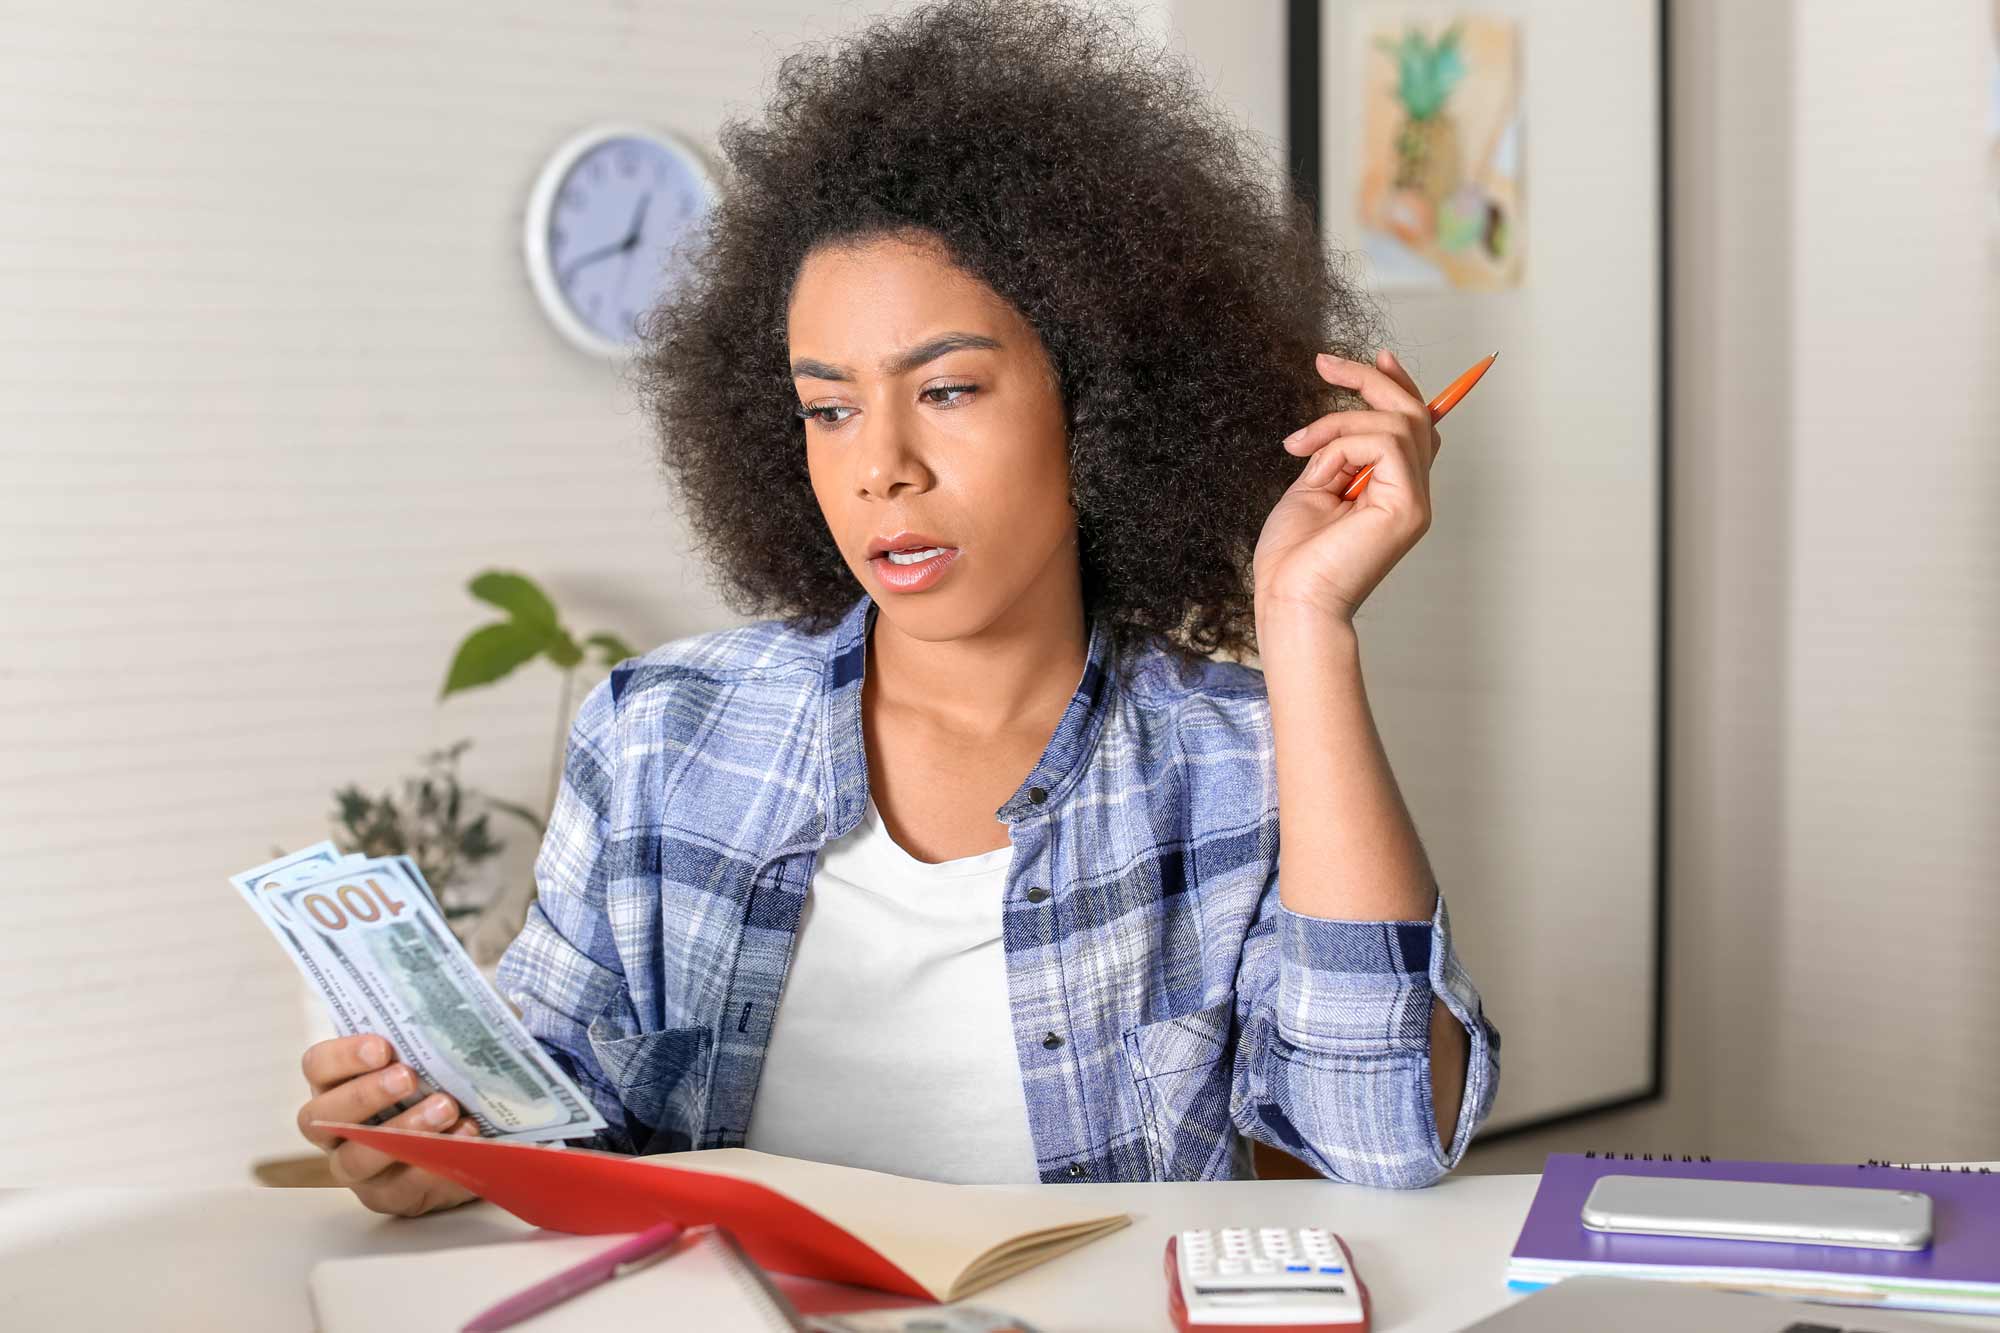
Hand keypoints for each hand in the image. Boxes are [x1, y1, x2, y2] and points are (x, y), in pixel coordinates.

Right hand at [297, 1035, 480, 1217]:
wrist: (470, 1131)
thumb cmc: (439, 1079)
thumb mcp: (433, 1051)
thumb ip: (429, 1032)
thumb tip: (452, 1007)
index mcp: (337, 1084)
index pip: (318, 1066)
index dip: (343, 1056)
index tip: (382, 1047)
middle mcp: (335, 1130)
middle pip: (324, 1117)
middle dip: (365, 1095)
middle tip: (407, 1076)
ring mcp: (359, 1169)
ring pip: (358, 1159)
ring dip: (402, 1132)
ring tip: (445, 1107)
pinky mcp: (391, 1197)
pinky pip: (403, 1188)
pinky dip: (435, 1163)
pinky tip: (466, 1138)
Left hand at [1254, 349, 1441, 624]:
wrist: (1290, 600)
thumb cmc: (1294, 559)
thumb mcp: (1312, 488)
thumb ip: (1336, 454)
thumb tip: (1344, 424)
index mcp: (1391, 491)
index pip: (1414, 428)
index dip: (1399, 387)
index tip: (1376, 357)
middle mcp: (1411, 493)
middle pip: (1412, 414)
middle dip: (1370, 380)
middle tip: (1324, 365)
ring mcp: (1413, 500)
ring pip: (1398, 421)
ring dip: (1340, 420)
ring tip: (1299, 445)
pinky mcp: (1407, 505)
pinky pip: (1385, 442)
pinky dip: (1344, 442)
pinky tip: (1316, 466)